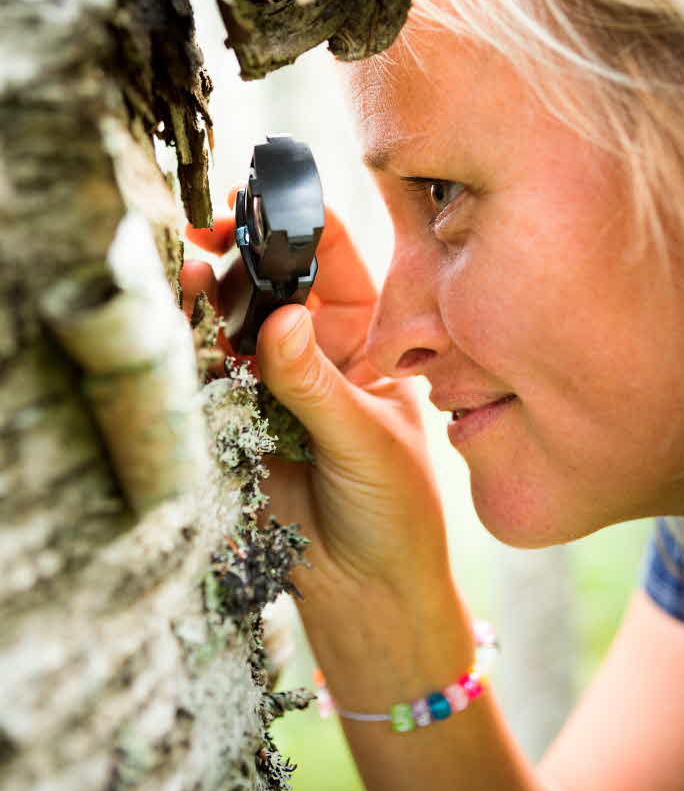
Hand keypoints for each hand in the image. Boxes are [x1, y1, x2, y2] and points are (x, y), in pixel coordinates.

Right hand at [183, 202, 450, 623]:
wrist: (366, 590)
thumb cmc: (396, 510)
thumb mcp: (365, 439)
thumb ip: (317, 383)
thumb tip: (281, 320)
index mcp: (367, 340)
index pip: (334, 260)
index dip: (301, 224)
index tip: (264, 200)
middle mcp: (319, 351)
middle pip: (275, 282)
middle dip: (244, 252)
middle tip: (212, 229)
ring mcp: (275, 382)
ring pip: (235, 322)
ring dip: (212, 295)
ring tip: (193, 276)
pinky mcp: (239, 418)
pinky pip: (210, 373)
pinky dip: (193, 349)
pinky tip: (181, 326)